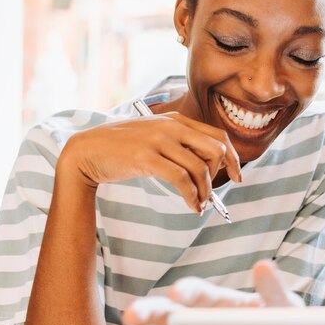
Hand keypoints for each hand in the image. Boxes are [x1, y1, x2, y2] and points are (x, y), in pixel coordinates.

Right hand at [60, 111, 240, 212]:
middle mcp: (171, 126)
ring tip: (200, 205)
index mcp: (176, 120)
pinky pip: (181, 179)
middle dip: (222, 175)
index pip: (218, 135)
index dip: (233, 157)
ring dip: (205, 192)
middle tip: (212, 194)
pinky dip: (191, 195)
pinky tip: (192, 205)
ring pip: (200, 167)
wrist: (87, 151)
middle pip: (215, 149)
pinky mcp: (147, 157)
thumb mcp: (154, 138)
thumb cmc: (122, 148)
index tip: (237, 175)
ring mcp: (159, 140)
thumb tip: (205, 168)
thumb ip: (178, 145)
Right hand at [122, 260, 302, 324]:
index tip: (176, 294)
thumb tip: (264, 266)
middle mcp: (198, 324)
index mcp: (220, 304)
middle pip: (165, 314)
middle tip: (130, 315)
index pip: (197, 292)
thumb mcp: (285, 309)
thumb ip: (274, 291)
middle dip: (146, 311)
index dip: (185, 291)